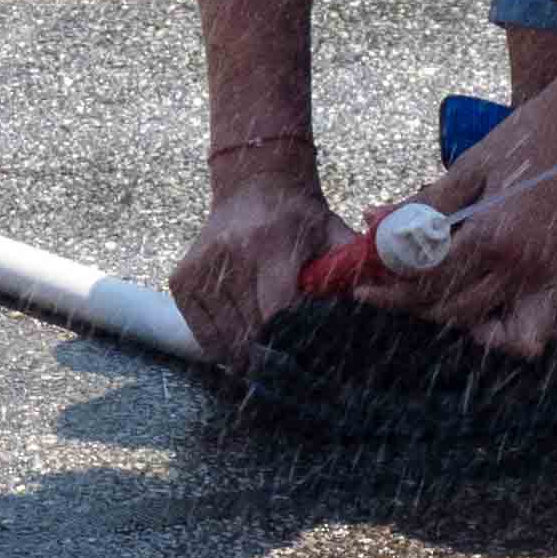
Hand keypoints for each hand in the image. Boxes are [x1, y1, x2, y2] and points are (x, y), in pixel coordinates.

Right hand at [170, 171, 346, 368]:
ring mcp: (200, 267)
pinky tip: (240, 350)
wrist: (253, 183)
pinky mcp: (181, 278)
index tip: (307, 359)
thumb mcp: (333, 234)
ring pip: (225, 338)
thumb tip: (374, 308)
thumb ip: (352, 270)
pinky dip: (221, 349)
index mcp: (270, 244)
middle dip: (273, 356)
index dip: (292, 341)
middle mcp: (230, 254)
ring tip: (266, 364)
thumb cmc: (300, 218)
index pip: (278, 311)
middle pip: (251, 330)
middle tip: (291, 374)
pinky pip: (201, 333)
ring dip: (246, 357)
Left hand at [368, 106, 556, 358]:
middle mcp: (524, 268)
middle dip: (417, 306)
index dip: (390, 289)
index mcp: (492, 237)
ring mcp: (554, 276)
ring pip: (510, 336)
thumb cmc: (533, 135)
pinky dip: (533, 324)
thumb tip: (374, 218)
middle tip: (394, 287)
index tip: (366, 287)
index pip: (428, 281)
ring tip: (452, 300)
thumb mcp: (473, 163)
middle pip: (457, 312)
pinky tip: (505, 303)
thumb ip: (426, 201)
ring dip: (478, 327)